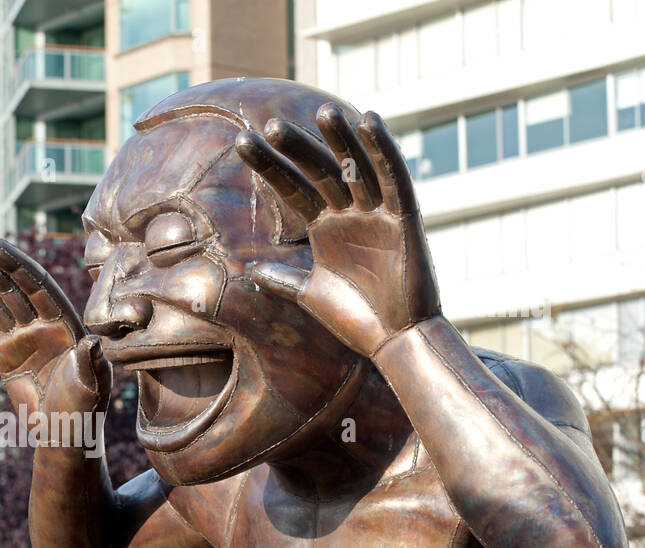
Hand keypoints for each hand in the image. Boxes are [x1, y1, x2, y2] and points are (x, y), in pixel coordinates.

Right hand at [0, 236, 109, 420]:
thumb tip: (92, 342)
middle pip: (11, 286)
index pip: (37, 286)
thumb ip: (90, 363)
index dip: (16, 266)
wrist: (63, 431)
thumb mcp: (91, 387)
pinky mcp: (3, 349)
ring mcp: (22, 334)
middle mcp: (43, 322)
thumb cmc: (83, 410)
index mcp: (65, 323)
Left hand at [236, 105, 441, 357]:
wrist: (391, 341)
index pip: (291, 187)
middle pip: (319, 170)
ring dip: (341, 138)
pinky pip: (394, 178)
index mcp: (324, 226)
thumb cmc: (354, 318)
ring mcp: (376, 213)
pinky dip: (384, 150)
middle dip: (296, 148)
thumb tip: (251, 271)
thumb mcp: (309, 294)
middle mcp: (348, 213)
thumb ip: (282, 279)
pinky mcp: (403, 219)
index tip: (241, 142)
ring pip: (357, 166)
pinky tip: (370, 122)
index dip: (269, 166)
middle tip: (271, 124)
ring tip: (323, 110)